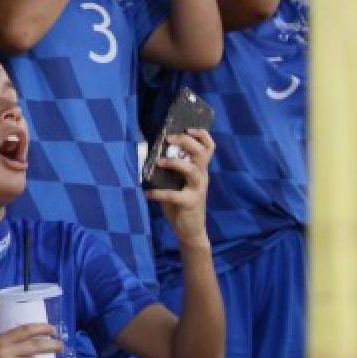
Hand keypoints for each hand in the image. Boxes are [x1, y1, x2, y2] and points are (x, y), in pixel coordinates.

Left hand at [145, 128, 213, 248]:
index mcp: (200, 169)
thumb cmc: (181, 203)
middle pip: (201, 153)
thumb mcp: (178, 182)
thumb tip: (152, 151)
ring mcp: (197, 189)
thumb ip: (172, 169)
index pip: (208, 147)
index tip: (187, 127)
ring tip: (158, 162)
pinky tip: (147, 193)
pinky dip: (159, 193)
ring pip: (193, 170)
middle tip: (168, 139)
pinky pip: (175, 195)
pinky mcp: (190, 203)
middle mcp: (202, 176)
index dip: (202, 135)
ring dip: (174, 163)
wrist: (191, 230)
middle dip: (185, 142)